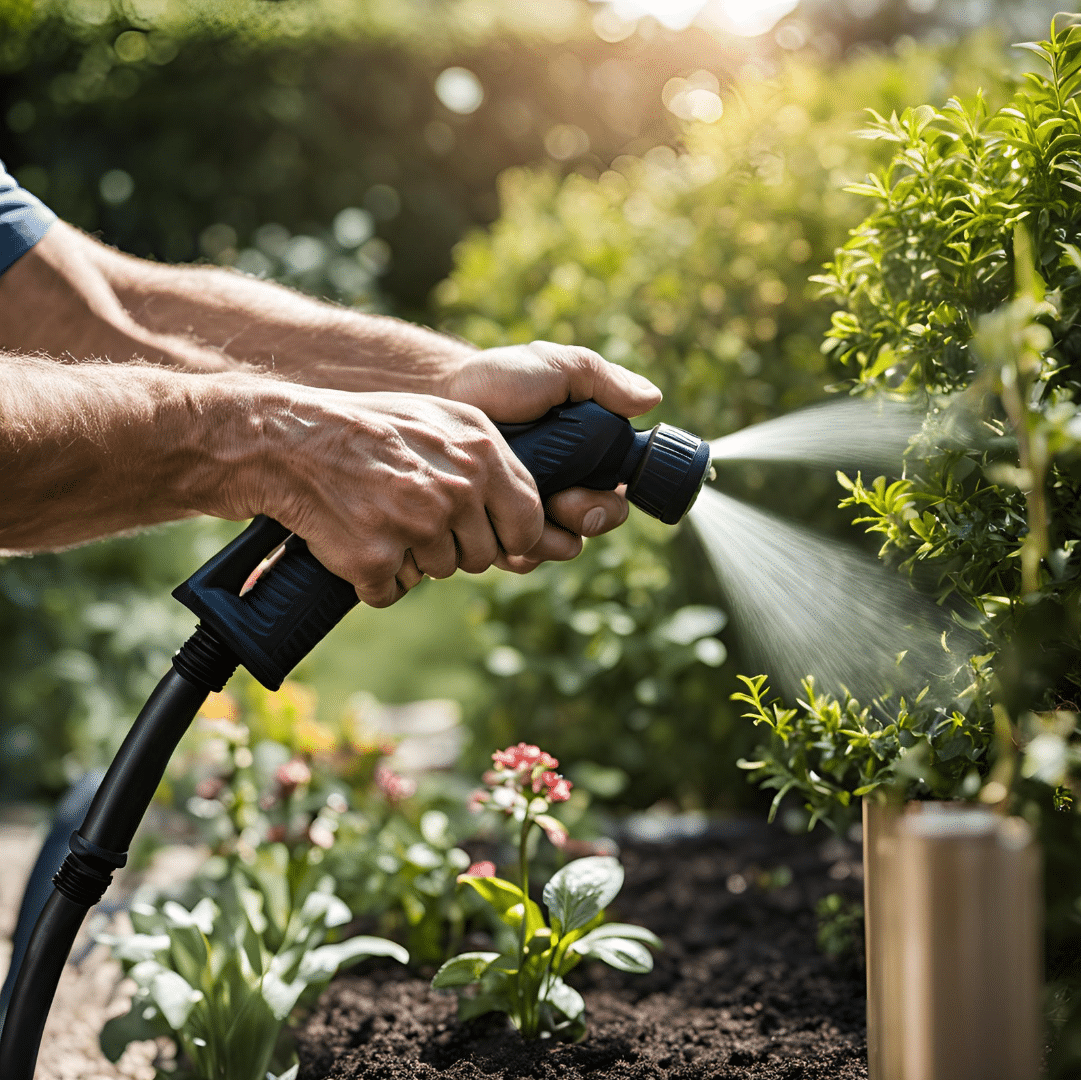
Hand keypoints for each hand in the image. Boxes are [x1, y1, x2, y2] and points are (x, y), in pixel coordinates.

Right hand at [223, 387, 545, 606]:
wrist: (287, 440)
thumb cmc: (368, 430)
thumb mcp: (440, 421)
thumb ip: (489, 464)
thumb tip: (534, 524)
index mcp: (480, 453)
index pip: (529, 522)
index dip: (511, 538)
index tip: (491, 537)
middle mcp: (456, 490)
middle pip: (482, 556)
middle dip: (452, 547)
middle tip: (411, 516)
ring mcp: (416, 526)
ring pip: (438, 573)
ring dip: (410, 558)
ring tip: (378, 515)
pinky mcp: (376, 558)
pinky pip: (392, 591)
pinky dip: (373, 577)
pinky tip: (355, 538)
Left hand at [443, 340, 661, 568]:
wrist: (441, 396)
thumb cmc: (500, 379)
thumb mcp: (555, 368)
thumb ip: (601, 379)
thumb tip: (650, 399)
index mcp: (588, 460)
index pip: (615, 500)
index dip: (607, 506)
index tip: (583, 493)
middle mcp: (564, 492)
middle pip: (589, 530)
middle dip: (578, 522)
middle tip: (555, 500)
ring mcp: (529, 513)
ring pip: (553, 549)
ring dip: (541, 538)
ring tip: (512, 508)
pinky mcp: (495, 528)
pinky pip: (515, 557)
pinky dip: (509, 549)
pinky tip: (489, 522)